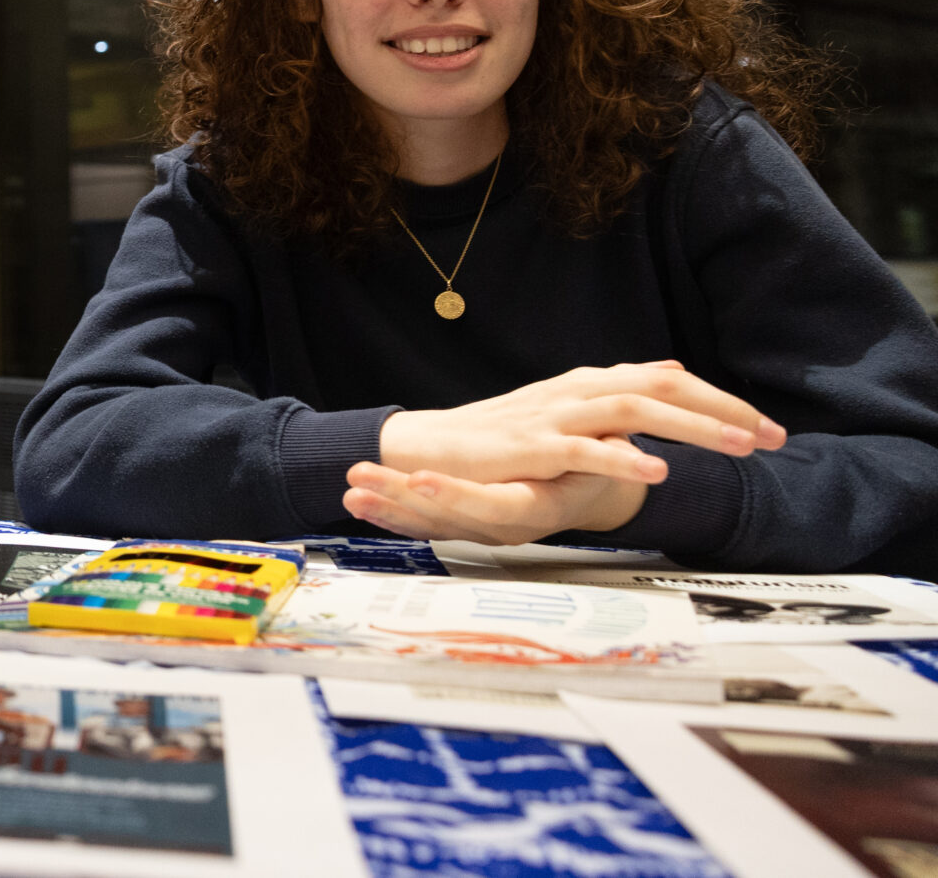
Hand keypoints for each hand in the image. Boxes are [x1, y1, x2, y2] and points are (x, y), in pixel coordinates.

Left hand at [344, 455, 648, 543]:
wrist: (590, 493)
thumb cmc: (596, 468)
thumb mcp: (612, 456)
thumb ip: (613, 454)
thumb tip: (629, 450)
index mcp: (538, 506)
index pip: (494, 504)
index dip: (458, 494)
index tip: (421, 479)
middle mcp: (507, 525)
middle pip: (449, 520)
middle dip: (400, 501)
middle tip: (361, 482)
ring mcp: (483, 529)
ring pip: (431, 526)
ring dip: (388, 511)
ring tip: (352, 495)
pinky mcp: (464, 526)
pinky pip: (425, 527)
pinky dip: (392, 517)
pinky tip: (360, 504)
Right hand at [379, 361, 781, 486]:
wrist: (429, 448)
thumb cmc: (500, 437)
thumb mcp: (568, 411)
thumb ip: (619, 391)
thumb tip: (672, 369)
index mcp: (590, 384)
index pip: (667, 378)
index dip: (721, 400)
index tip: (769, 428)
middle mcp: (578, 391)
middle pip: (661, 387)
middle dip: (723, 411)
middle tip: (775, 438)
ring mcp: (554, 416)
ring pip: (633, 409)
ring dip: (692, 427)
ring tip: (740, 448)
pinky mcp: (530, 447)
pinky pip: (585, 450)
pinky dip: (623, 459)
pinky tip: (659, 472)